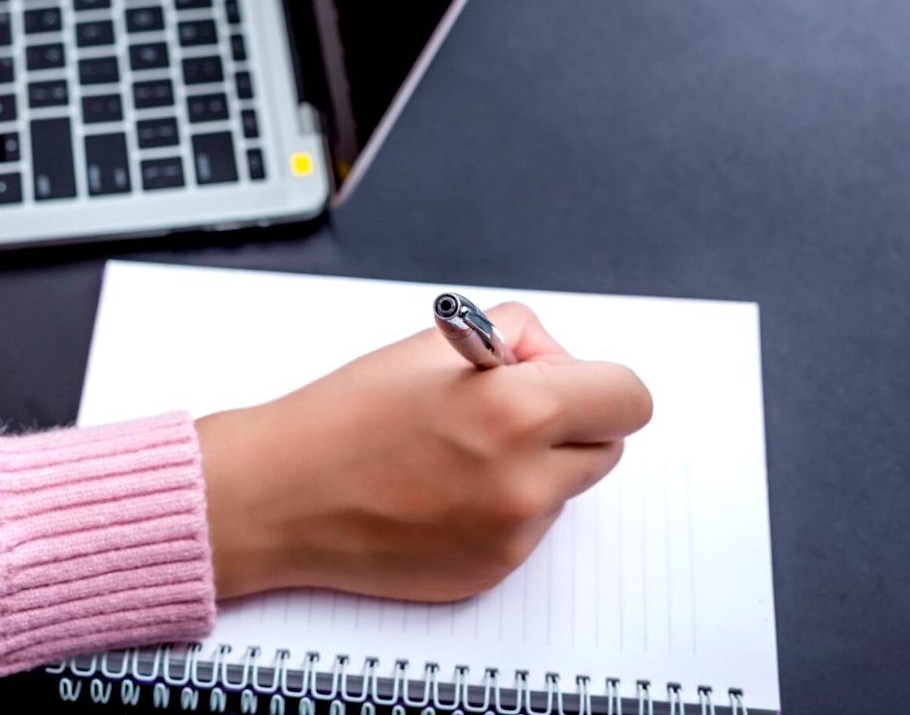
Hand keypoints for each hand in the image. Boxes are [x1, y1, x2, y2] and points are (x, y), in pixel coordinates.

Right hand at [195, 302, 651, 601]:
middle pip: (607, 446)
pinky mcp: (492, 570)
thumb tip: (557, 362)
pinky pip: (527, 529)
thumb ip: (517, 338)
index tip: (565, 382)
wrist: (280, 495)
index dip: (596, 383)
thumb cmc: (344, 415)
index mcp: (518, 410)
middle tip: (502, 411)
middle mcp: (526, 481)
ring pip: (565, 489)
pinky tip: (438, 492)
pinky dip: (499, 508)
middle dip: (568, 423)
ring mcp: (512, 535)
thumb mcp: (433, 342)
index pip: (629, 399)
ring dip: (533, 468)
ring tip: (454, 454)